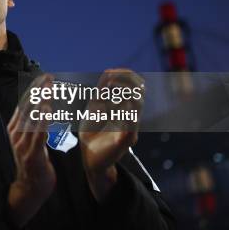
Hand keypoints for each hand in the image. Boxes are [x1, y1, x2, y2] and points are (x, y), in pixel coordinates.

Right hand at [7, 74, 55, 227]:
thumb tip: (40, 104)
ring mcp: (22, 146)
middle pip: (27, 108)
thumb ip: (32, 123)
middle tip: (49, 78)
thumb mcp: (30, 138)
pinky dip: (43, 122)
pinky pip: (37, 136)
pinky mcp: (32, 156)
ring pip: (32, 119)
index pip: (24, 103)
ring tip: (49, 89)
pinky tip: (48, 111)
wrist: (30, 187)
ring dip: (41, 102)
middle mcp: (16, 135)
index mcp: (15, 128)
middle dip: (39, 91)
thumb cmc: (34, 161)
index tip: (44, 77)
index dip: (34, 89)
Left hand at [79, 68, 143, 201]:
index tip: (109, 72)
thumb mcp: (95, 108)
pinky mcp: (125, 140)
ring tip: (108, 90)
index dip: (126, 75)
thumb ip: (102, 93)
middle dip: (126, 81)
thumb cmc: (91, 133)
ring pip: (137, 105)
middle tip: (109, 80)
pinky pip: (130, 123)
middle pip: (140, 93)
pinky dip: (122, 110)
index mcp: (125, 108)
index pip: (136, 87)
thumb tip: (109, 73)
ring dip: (123, 92)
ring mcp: (130, 128)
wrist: (88, 157)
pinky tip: (111, 105)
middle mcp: (130, 117)